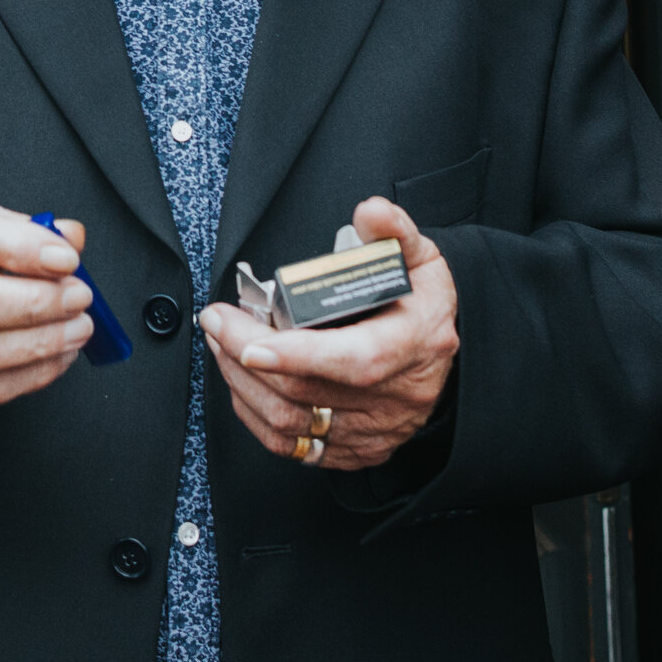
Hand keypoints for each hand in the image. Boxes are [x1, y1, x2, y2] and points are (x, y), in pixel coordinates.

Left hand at [198, 197, 457, 471]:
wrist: (443, 355)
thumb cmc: (423, 304)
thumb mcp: (421, 260)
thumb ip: (393, 232)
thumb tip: (371, 211)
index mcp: (415, 343)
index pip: (354, 360)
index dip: (297, 355)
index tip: (248, 341)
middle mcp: (397, 395)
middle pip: (306, 390)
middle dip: (245, 355)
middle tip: (217, 321)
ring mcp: (377, 429)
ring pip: (292, 423)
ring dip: (242, 384)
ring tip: (221, 344)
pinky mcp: (357, 450)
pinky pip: (294, 447)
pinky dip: (255, 415)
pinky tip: (241, 382)